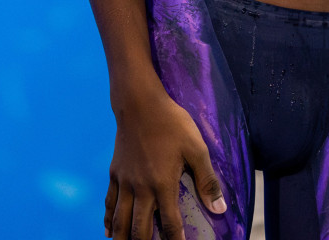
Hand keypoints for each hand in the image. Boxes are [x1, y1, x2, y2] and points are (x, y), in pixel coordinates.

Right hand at [105, 91, 225, 239]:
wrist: (139, 103)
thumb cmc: (171, 123)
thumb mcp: (196, 148)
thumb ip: (207, 180)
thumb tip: (220, 208)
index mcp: (162, 185)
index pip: (170, 224)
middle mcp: (141, 188)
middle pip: (139, 228)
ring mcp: (125, 182)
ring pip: (120, 220)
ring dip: (122, 238)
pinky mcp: (115, 173)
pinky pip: (110, 202)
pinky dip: (108, 219)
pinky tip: (108, 230)